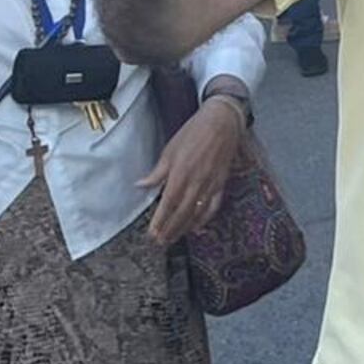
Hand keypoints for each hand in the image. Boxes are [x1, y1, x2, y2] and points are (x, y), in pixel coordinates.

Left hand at [139, 95, 243, 243]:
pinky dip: (205, 219)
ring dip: (185, 228)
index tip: (152, 233)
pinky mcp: (221, 183)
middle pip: (182, 213)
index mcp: (180, 174)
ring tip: (174, 238)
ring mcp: (210, 184)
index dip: (160, 221)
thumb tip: (141, 185)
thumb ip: (157, 172)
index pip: (167, 204)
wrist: (222, 122)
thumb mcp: (170, 150)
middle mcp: (196, 182)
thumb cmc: (193, 133)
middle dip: (170, 229)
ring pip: (197, 213)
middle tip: (161, 241)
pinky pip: (214, 206)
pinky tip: (198, 227)